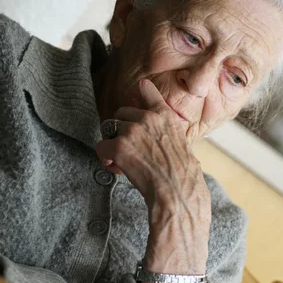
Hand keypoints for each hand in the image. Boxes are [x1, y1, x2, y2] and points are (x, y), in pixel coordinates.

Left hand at [96, 79, 210, 277]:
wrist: (177, 192)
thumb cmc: (182, 174)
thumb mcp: (180, 143)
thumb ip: (165, 130)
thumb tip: (154, 131)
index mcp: (164, 115)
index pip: (146, 90)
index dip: (139, 92)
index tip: (136, 91)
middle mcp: (147, 118)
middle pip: (121, 113)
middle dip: (121, 129)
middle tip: (130, 149)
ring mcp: (131, 131)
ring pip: (109, 129)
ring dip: (112, 144)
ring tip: (124, 161)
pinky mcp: (118, 147)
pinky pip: (101, 147)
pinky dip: (105, 159)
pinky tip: (117, 169)